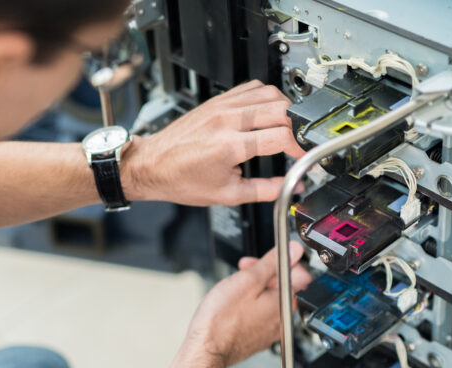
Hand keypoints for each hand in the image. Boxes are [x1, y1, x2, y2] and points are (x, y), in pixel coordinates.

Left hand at [120, 80, 302, 206]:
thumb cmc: (181, 180)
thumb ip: (265, 191)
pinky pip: (251, 87)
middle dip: (296, 127)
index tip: (299, 157)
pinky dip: (266, 98)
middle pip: (281, 109)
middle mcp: (227, 120)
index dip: (298, 148)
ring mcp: (221, 106)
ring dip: (284, 109)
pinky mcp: (217, 100)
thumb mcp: (227, 195)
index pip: (281, 136)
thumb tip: (290, 188)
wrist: (152, 166)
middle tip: (295, 144)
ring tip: (284, 128)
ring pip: (269, 92)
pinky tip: (265, 114)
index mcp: (230, 146)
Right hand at [185, 241, 311, 367]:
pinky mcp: (257, 338)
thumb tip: (294, 251)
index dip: (285, 262)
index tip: (269, 260)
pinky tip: (234, 304)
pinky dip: (250, 306)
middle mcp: (282, 320)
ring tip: (236, 287)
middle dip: (266, 274)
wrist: (205, 349)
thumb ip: (272, 263)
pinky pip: (260, 316)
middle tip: (247, 270)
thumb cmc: (221, 319)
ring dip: (256, 289)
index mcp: (284, 304)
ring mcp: (270, 332)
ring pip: (270, 302)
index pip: (302, 276)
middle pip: (284, 288)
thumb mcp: (246, 280)